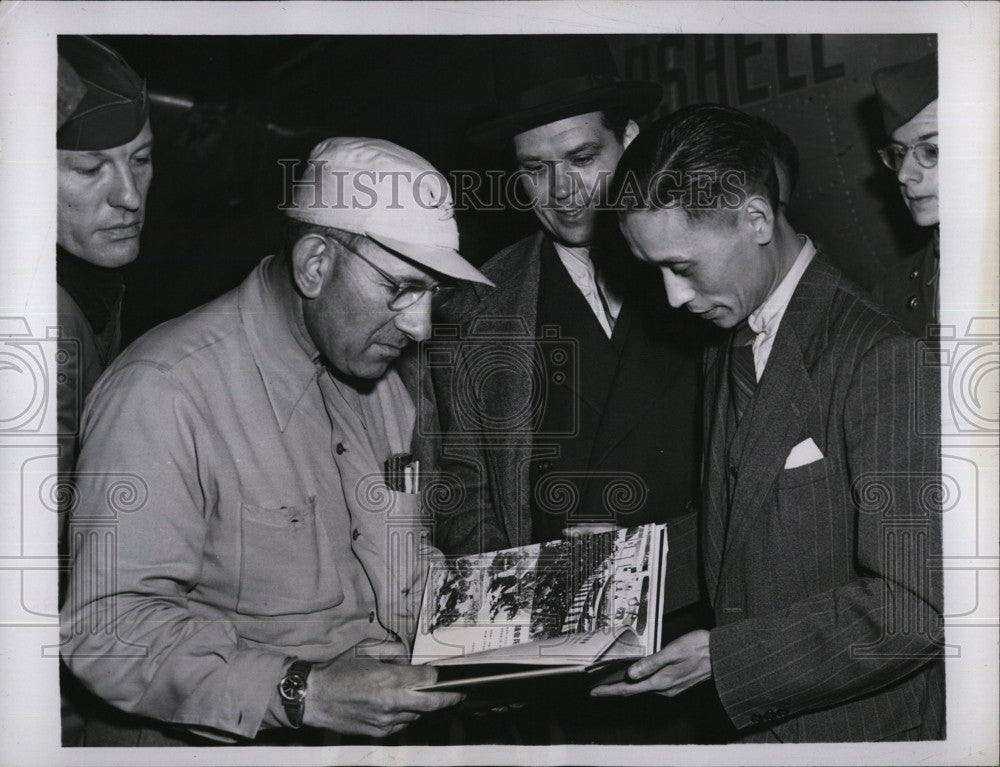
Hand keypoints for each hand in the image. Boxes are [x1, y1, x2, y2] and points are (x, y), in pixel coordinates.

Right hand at [303, 641, 462, 736]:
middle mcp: (392, 702)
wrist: (314, 697)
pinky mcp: (378, 732)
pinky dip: (405, 714)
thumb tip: (410, 658)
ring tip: (418, 695)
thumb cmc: (338, 671)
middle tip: (458, 693)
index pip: (428, 679)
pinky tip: (398, 705)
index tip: (447, 675)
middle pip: (432, 703)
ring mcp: (386, 720)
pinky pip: (402, 723)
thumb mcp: (367, 651)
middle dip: (449, 698)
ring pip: (417, 714)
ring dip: (421, 705)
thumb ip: (393, 652)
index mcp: (390, 679)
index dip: (440, 677)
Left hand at [590, 629, 710, 697]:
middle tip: (598, 689)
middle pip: (633, 692)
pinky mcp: (675, 684)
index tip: (595, 692)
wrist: (720, 655)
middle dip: (614, 690)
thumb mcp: (672, 651)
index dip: (610, 691)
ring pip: (643, 690)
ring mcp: (671, 688)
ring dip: (627, 687)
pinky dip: (639, 684)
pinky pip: (652, 687)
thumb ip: (651, 662)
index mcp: (661, 681)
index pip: (629, 689)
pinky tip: (636, 678)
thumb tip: (632, 673)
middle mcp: (665, 689)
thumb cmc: (698, 649)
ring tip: (611, 682)